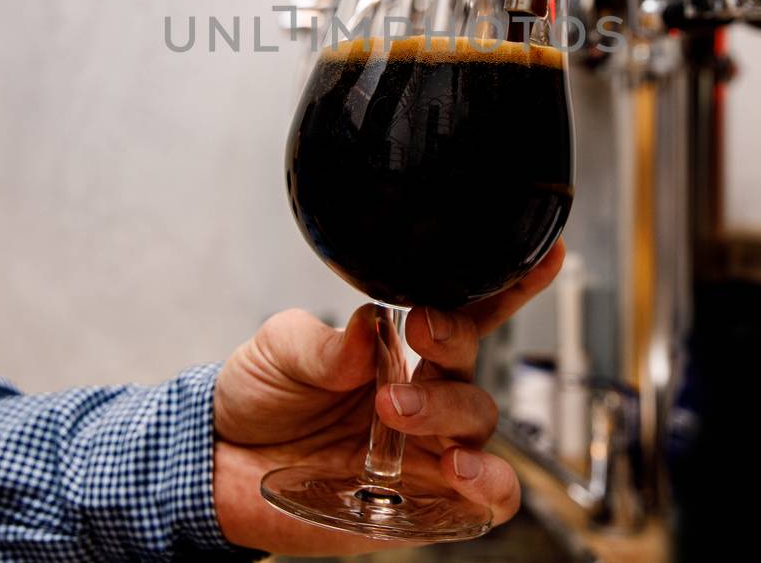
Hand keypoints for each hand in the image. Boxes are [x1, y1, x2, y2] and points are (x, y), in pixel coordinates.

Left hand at [211, 240, 566, 555]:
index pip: (466, 314)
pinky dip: (489, 483)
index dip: (511, 285)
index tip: (541, 255)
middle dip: (451, 348)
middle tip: (416, 338)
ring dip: (449, 410)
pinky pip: (488, 500)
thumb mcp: (278, 349)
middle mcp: (424, 397)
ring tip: (399, 410)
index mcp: (398, 350)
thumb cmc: (259, 398)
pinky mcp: (426, 504)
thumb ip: (324, 341)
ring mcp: (427, 452)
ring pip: (479, 424)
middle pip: (471, 367)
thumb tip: (367, 330)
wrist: (219, 465)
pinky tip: (459, 468)